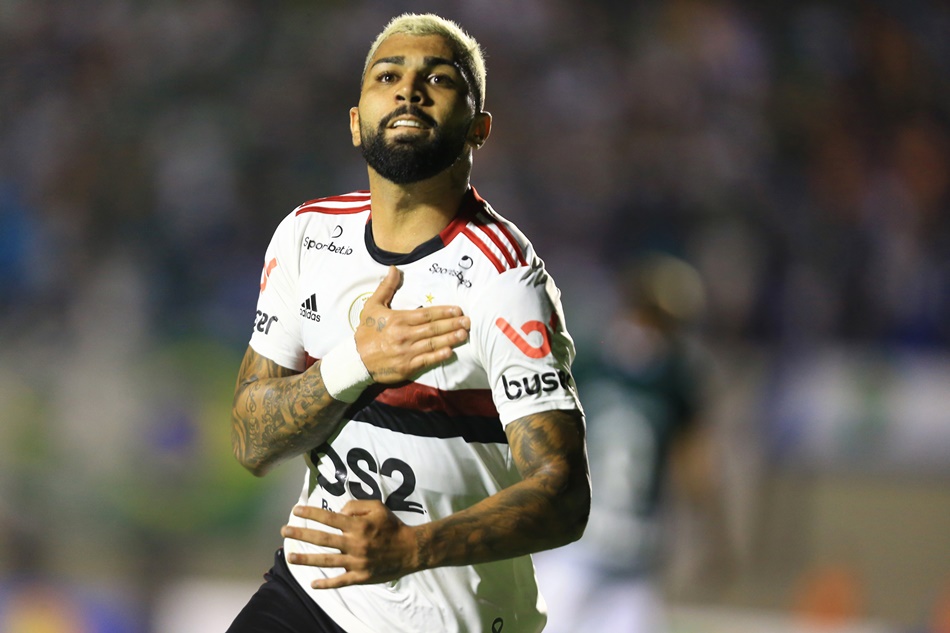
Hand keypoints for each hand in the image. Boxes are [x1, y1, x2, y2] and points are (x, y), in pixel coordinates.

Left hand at [281, 500, 420, 587]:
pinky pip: (340, 581)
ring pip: (327, 561)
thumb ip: (356, 505)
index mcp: (358, 526)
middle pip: (322, 539)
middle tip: (284, 531)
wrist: (410, 549)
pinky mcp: (361, 577)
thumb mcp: (377, 507)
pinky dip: (326, 584)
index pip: (329, 518)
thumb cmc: (392, 525)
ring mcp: (356, 562)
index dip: (311, 513)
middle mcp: (354, 544)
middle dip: (301, 534)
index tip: (295, 510)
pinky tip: (313, 584)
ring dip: (307, 559)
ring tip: (290, 557)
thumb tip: (338, 511)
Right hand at [356, 266, 469, 382]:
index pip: (426, 314)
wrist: (356, 360)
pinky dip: (438, 356)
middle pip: (433, 328)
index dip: (443, 312)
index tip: (458, 310)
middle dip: (452, 324)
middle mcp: (404, 335)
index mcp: (398, 319)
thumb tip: (393, 269)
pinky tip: (450, 352)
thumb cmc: (366, 331)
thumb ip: (385, 288)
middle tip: (468, 321)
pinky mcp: (407, 367)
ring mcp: (406, 352)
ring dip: (450, 339)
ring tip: (464, 334)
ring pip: (432, 344)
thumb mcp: (372, 306)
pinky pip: (426, 360)